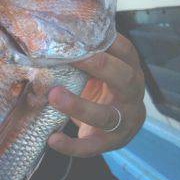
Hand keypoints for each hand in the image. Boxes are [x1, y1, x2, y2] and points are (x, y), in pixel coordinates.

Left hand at [46, 33, 145, 156]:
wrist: (119, 128)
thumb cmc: (104, 91)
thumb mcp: (100, 73)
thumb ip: (84, 61)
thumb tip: (48, 39)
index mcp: (130, 71)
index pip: (126, 51)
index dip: (108, 42)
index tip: (83, 33)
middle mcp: (131, 95)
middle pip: (122, 78)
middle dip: (99, 66)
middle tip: (71, 57)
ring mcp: (123, 120)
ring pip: (104, 115)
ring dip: (78, 105)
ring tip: (53, 96)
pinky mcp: (109, 142)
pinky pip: (91, 146)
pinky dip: (71, 145)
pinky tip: (53, 139)